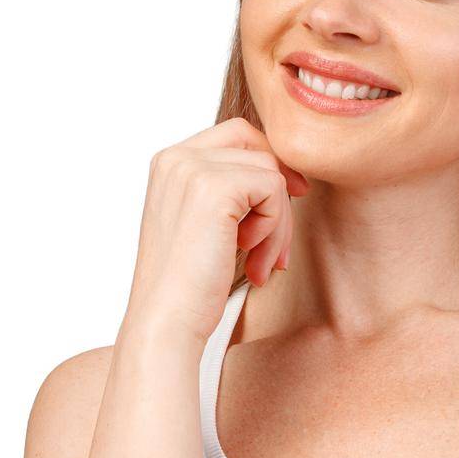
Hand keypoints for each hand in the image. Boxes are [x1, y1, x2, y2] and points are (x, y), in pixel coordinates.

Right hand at [126, 115, 309, 343]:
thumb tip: (289, 176)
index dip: (270, 165)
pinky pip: (274, 190)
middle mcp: (176, 157)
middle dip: (280, 194)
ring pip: (271, 173)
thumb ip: (233, 193)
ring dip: (278, 225)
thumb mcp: (208, 227)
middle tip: (278, 246)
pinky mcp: (215, 188)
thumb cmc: (190, 287)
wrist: (167, 322)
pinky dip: (274, 230)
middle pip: (258, 147)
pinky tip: (253, 262)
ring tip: (260, 265)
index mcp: (169, 163)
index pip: (237, 135)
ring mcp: (193, 169)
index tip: (291, 199)